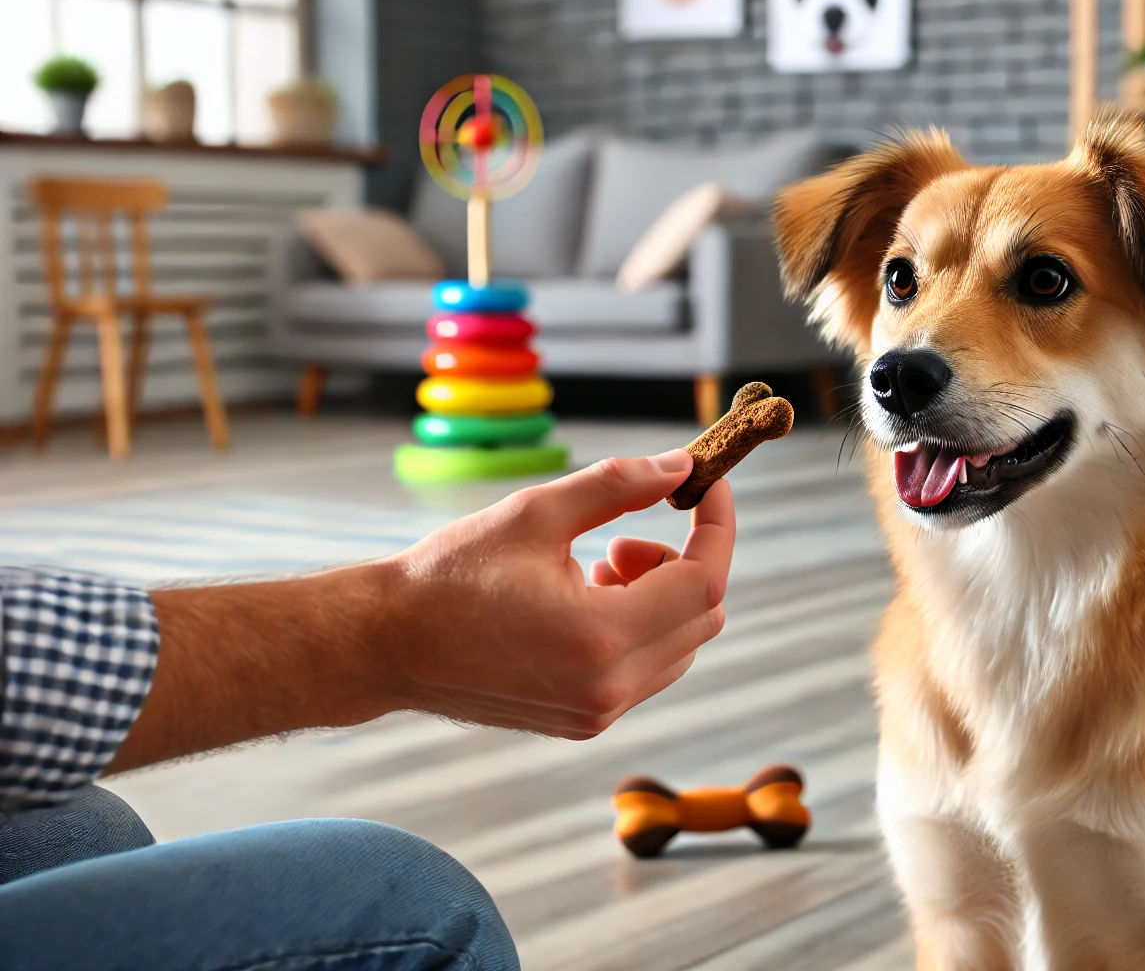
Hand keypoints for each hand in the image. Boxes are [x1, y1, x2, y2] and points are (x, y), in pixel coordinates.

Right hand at [113, 452, 733, 774]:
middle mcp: (608, 687)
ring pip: (681, 644)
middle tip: (624, 532)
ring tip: (595, 564)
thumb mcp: (537, 513)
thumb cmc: (450, 574)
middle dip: (684, 559)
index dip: (717, 525)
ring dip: (660, 593)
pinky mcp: (584, 721)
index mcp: (600, 636)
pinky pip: (649, 668)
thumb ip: (619, 486)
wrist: (386, 645)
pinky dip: (640, 626)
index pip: (704, 580)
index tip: (706, 485)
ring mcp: (598, 712)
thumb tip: (681, 466)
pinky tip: (581, 598)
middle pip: (702, 615)